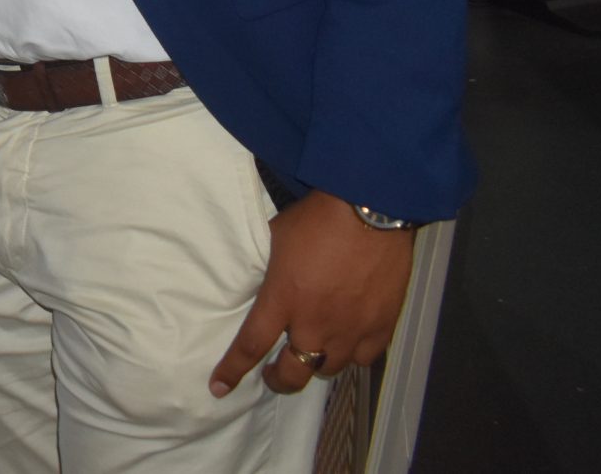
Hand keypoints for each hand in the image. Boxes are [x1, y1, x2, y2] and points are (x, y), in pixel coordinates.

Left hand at [210, 191, 415, 397]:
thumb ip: (270, 271)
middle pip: (293, 373)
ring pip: (329, 370)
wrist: (369, 212)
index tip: (219, 388)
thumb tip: (264, 284)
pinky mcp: (381, 327)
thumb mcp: (276, 239)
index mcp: (282, 300)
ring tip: (313, 352)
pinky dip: (351, 355)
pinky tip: (347, 344)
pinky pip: (363, 359)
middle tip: (274, 373)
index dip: (233, 371)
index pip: (251, 346)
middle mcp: (315, 323)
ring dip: (316, 363)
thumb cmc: (317, 219)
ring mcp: (350, 329)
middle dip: (279, 379)